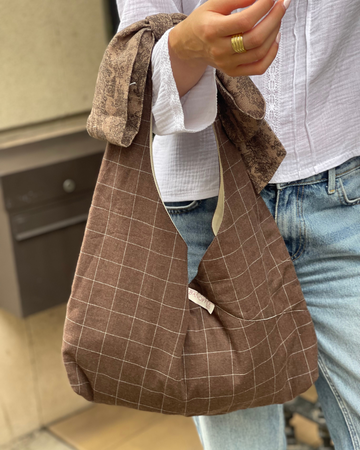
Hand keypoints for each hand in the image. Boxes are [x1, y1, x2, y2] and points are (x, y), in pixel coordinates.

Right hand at [169, 0, 287, 77]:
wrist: (190, 45)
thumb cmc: (204, 21)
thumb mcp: (214, 4)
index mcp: (212, 30)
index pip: (244, 20)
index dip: (263, 7)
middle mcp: (219, 50)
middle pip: (255, 38)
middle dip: (274, 18)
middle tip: (282, 4)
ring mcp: (227, 64)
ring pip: (260, 52)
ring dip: (274, 32)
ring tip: (277, 18)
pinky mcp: (233, 71)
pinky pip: (259, 68)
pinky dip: (272, 53)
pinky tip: (274, 38)